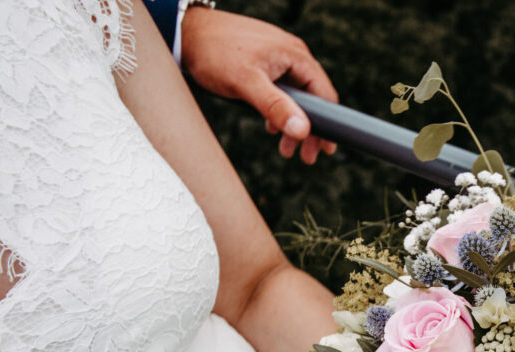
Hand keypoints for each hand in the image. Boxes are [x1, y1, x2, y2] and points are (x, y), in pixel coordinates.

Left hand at [180, 7, 337, 163]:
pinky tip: (270, 126)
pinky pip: (282, 90)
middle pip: (313, 98)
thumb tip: (303, 130)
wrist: (185, 31)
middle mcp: (292, 55)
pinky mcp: (265, 62)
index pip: (324, 94)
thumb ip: (276, 107)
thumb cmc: (214, 52)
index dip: (328, 124)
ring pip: (296, 97)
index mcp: (295, 56)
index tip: (325, 149)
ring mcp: (279, 58)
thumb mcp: (246, 83)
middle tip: (306, 157)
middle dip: (309, 130)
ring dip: (292, 124)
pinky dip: (279, 111)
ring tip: (285, 148)